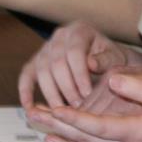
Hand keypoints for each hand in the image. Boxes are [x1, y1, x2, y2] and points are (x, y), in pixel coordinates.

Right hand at [18, 22, 139, 111]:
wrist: (105, 60)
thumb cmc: (111, 60)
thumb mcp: (115, 58)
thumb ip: (105, 61)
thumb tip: (90, 64)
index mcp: (80, 30)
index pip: (75, 52)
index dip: (79, 75)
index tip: (87, 94)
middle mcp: (59, 36)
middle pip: (56, 62)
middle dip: (66, 87)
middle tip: (77, 106)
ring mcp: (46, 48)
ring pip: (41, 70)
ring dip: (51, 93)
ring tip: (62, 111)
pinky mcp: (36, 61)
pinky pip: (26, 75)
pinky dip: (25, 91)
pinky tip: (30, 107)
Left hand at [25, 67, 141, 141]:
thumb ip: (141, 89)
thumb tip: (113, 80)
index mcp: (134, 133)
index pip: (95, 126)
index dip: (72, 118)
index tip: (53, 109)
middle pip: (83, 138)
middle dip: (56, 125)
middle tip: (34, 113)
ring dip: (60, 138)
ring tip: (39, 127)